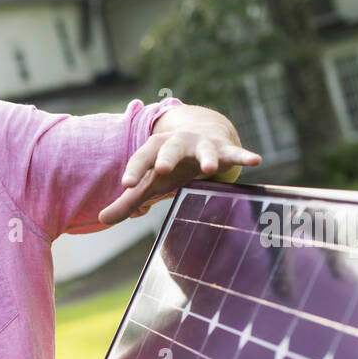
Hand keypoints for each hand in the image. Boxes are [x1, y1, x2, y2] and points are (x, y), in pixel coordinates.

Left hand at [98, 125, 260, 226]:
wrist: (196, 138)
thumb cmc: (167, 167)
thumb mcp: (148, 183)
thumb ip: (126, 202)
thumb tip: (101, 220)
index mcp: (154, 150)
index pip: (140, 160)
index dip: (134, 171)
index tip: (127, 185)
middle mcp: (176, 144)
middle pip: (169, 149)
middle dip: (167, 158)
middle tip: (163, 169)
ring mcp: (200, 145)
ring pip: (204, 150)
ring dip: (208, 157)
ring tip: (213, 169)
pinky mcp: (222, 149)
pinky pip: (233, 153)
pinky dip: (244, 156)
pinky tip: (256, 160)